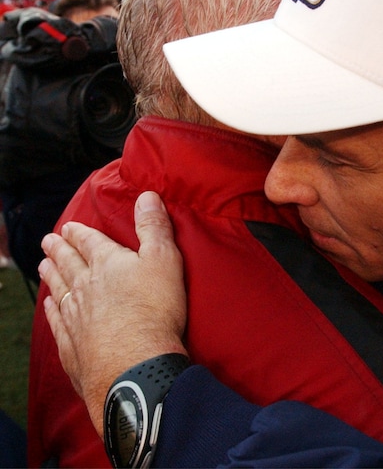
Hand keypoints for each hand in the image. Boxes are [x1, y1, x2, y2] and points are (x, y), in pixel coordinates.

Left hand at [39, 191, 187, 436]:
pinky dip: (51, 311)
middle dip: (59, 250)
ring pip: (58, 290)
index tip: (69, 227)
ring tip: (43, 265)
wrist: (135, 363)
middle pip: (68, 264)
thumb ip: (154, 227)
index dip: (80, 233)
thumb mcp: (164, 260)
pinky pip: (56, 321)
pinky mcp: (72, 345)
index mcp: (107, 264)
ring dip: (51, 275)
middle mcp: (85, 286)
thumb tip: (146, 195)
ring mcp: (75, 317)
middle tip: (48, 241)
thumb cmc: (156, 308)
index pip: (90, 242)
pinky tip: (48, 307)